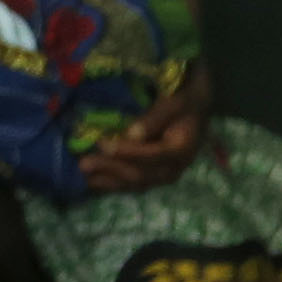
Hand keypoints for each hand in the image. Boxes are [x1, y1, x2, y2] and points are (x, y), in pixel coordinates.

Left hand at [75, 60, 212, 194]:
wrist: (198, 104)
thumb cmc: (185, 97)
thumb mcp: (174, 100)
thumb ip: (155, 117)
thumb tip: (131, 135)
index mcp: (181, 149)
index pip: (150, 156)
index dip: (125, 152)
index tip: (101, 143)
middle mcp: (175, 167)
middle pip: (141, 174)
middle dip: (111, 170)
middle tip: (84, 164)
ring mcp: (166, 174)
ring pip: (135, 184)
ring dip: (109, 182)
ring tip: (84, 178)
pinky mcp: (157, 175)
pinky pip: (135, 184)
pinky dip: (115, 184)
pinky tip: (96, 183)